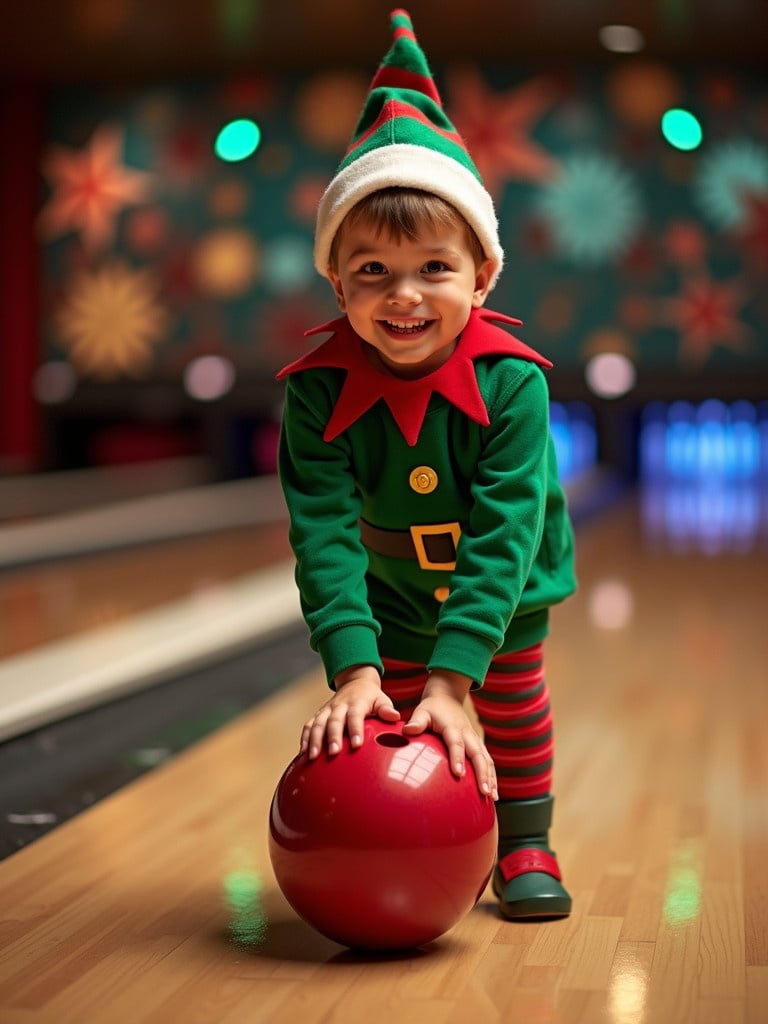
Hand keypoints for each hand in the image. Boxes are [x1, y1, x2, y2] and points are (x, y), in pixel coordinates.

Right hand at [300, 665, 399, 759]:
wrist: (355, 683)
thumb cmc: (371, 698)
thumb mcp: (382, 699)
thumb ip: (386, 709)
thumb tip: (395, 717)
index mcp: (356, 702)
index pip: (355, 715)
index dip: (355, 729)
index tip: (357, 744)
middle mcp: (339, 705)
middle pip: (334, 721)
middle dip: (332, 737)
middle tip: (333, 753)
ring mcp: (327, 710)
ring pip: (317, 723)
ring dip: (314, 740)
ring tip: (312, 757)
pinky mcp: (318, 715)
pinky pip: (309, 726)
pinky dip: (305, 739)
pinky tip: (302, 754)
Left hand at [403, 670, 497, 799]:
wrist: (447, 698)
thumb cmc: (432, 709)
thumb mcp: (422, 711)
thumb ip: (417, 722)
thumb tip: (406, 730)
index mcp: (453, 727)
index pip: (456, 743)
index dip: (458, 758)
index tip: (459, 773)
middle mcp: (467, 734)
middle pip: (478, 755)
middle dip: (482, 774)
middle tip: (483, 792)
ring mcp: (475, 740)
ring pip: (486, 759)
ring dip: (491, 778)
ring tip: (492, 797)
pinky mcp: (478, 745)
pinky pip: (488, 762)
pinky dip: (492, 777)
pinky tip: (493, 795)